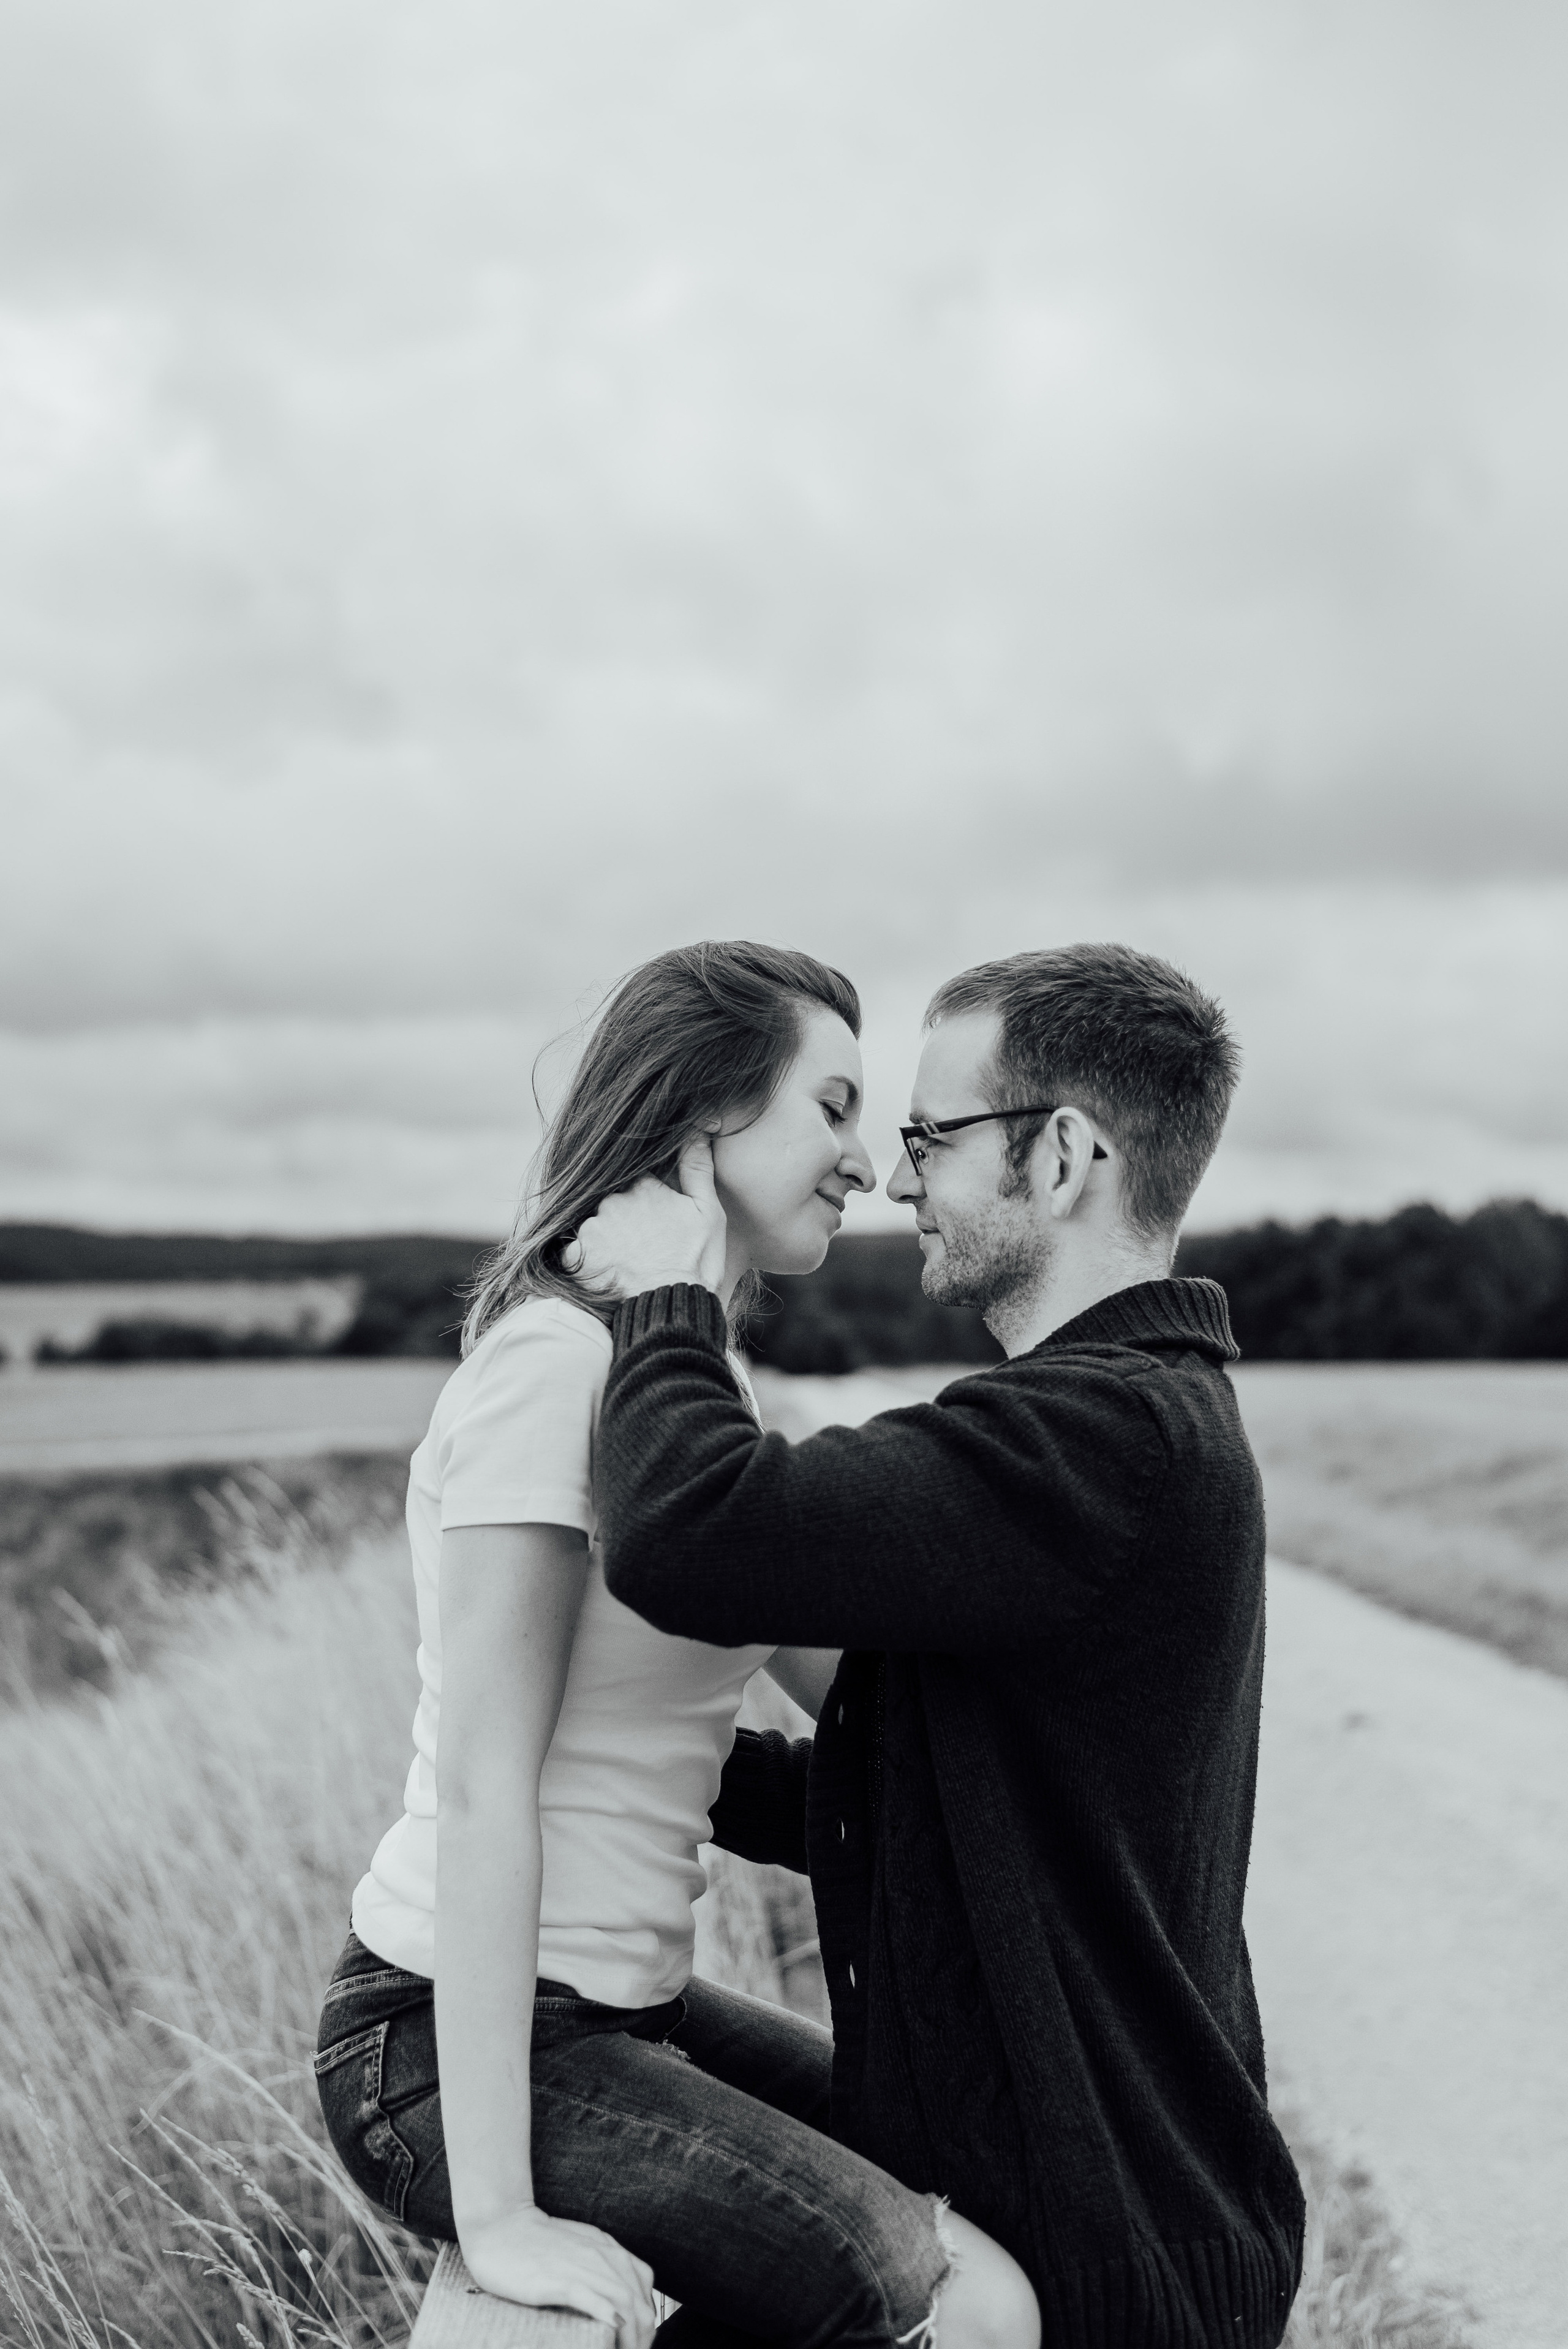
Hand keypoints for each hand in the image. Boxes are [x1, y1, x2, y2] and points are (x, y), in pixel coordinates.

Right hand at [460, 2204, 657, 2345]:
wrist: (500, 2226)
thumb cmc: (535, 2242)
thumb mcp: (578, 2247)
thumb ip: (599, 2265)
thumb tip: (617, 2302)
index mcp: (608, 2249)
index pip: (644, 2286)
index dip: (647, 2319)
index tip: (639, 2340)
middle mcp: (602, 2256)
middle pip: (639, 2302)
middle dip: (643, 2335)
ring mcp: (581, 2266)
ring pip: (623, 2302)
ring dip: (631, 2337)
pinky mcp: (558, 2280)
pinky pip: (590, 2298)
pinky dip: (607, 2314)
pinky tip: (613, 2328)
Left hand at [569, 1133, 727, 1298]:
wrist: (669, 1309)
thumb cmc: (695, 1263)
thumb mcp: (707, 1213)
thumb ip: (697, 1168)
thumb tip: (697, 1128)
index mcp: (643, 1186)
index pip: (639, 1181)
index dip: (649, 1201)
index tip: (658, 1221)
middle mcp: (612, 1200)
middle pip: (615, 1202)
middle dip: (627, 1220)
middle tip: (646, 1248)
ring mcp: (591, 1228)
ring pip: (597, 1225)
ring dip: (609, 1239)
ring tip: (629, 1265)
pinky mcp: (576, 1255)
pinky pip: (577, 1252)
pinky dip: (589, 1261)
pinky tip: (610, 1274)